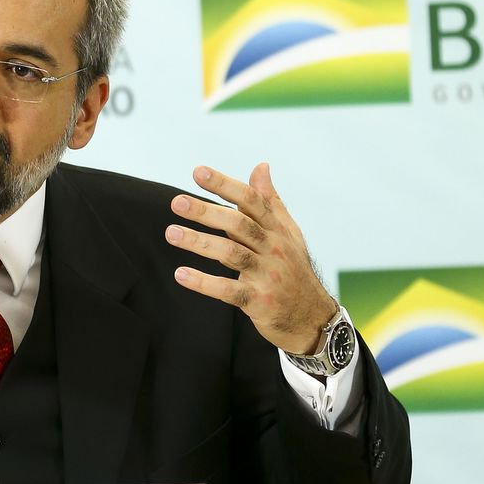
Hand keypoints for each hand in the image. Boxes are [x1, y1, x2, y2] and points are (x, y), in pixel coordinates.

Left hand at [164, 163, 335, 353]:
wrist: (312, 317)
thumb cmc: (293, 269)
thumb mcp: (287, 233)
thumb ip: (269, 201)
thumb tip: (260, 166)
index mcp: (277, 229)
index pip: (250, 200)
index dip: (224, 184)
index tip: (198, 172)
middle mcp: (273, 248)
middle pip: (238, 224)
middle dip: (207, 211)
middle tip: (176, 202)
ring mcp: (266, 275)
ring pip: (231, 254)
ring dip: (199, 242)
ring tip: (171, 233)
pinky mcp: (258, 301)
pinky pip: (228, 290)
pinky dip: (204, 283)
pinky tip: (180, 274)